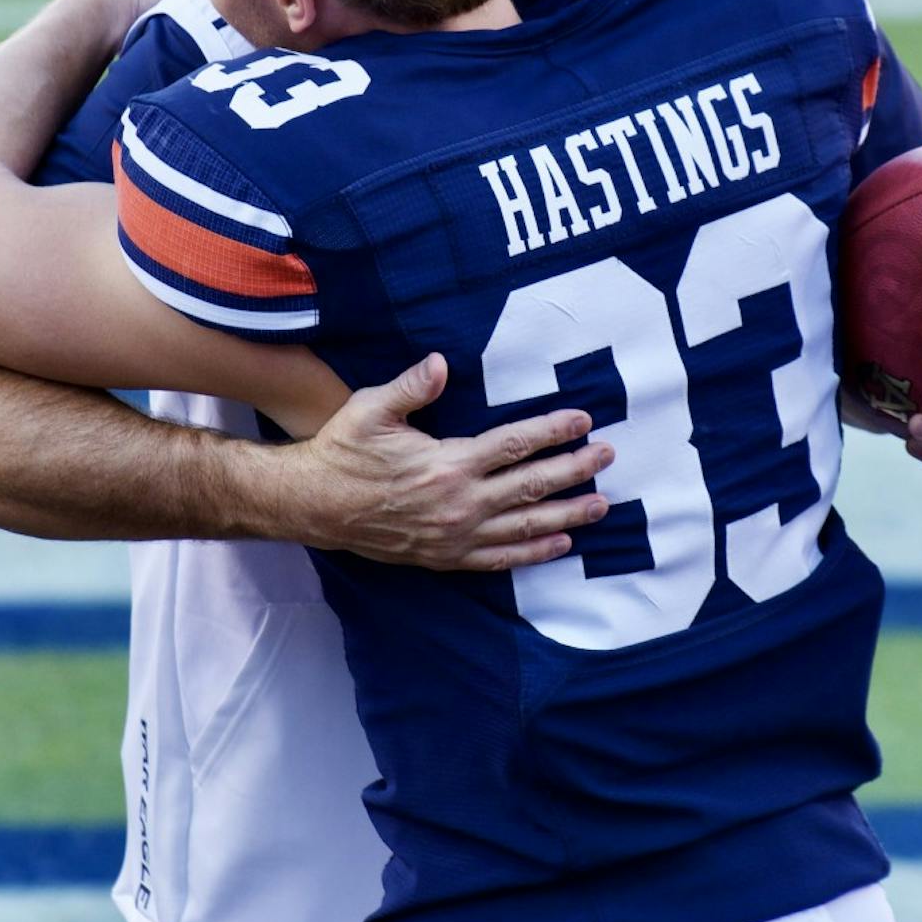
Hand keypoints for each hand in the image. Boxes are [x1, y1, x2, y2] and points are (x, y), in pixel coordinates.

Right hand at [270, 353, 612, 569]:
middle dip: (574, 470)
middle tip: (607, 457)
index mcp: (447, 464)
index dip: (551, 432)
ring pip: (525, 527)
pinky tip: (560, 545)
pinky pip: (500, 558)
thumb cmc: (342, 451)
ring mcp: (455, 535)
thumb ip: (411, 387)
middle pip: (531, 486)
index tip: (582, 421)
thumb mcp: (370, 409)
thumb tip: (442, 363)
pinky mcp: (446, 557)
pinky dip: (533, 553)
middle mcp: (459, 504)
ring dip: (567, 515)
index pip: (513, 445)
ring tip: (600, 505)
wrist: (313, 506)